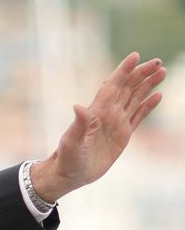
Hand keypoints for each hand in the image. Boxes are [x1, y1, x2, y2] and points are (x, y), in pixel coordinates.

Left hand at [31, 53, 165, 202]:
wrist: (70, 173)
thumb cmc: (67, 158)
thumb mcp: (71, 143)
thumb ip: (78, 126)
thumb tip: (78, 107)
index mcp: (97, 112)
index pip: (113, 85)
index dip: (123, 70)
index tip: (135, 55)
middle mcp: (108, 113)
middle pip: (127, 87)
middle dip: (141, 73)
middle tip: (157, 62)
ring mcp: (116, 122)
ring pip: (135, 97)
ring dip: (148, 84)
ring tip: (162, 71)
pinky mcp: (123, 134)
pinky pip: (138, 115)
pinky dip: (148, 104)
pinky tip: (158, 95)